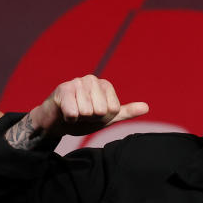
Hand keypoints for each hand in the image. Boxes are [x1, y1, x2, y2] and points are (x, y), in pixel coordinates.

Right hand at [33, 75, 148, 136]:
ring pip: (87, 112)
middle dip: (90, 118)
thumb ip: (125, 112)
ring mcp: (77, 82)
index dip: (103, 118)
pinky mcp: (62, 89)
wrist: (55, 122)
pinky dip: (69, 119)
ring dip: (78, 119)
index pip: (114, 109)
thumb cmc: (81, 119)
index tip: (93, 115)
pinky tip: (64, 113)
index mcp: (104, 85)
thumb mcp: (106, 118)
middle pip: (101, 110)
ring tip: (73, 113)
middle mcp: (92, 79)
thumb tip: (146, 107)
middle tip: (82, 115)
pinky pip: (73, 112)